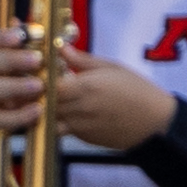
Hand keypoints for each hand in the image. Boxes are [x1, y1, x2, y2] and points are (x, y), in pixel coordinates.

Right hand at [0, 21, 49, 135]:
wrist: (31, 113)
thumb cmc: (36, 78)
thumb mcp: (43, 61)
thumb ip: (54, 47)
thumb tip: (72, 30)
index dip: (0, 36)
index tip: (21, 36)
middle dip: (11, 59)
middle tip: (37, 60)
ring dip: (14, 86)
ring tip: (39, 86)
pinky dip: (18, 115)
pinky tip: (38, 109)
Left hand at [43, 56, 178, 150]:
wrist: (155, 122)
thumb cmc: (136, 89)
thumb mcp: (111, 68)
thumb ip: (82, 60)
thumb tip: (60, 48)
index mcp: (86, 87)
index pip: (48, 86)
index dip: (38, 80)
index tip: (35, 72)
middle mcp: (80, 108)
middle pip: (44, 104)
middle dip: (35, 96)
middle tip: (32, 86)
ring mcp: (80, 127)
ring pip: (49, 120)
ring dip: (43, 112)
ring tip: (43, 101)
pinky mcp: (84, 139)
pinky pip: (62, 131)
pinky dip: (57, 122)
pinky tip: (62, 112)